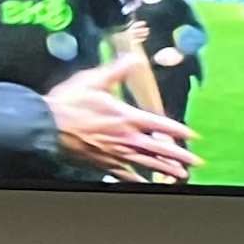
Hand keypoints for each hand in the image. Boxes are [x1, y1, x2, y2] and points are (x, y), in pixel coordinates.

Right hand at [45, 57, 194, 182]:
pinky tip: (149, 184)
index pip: (161, 124)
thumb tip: (134, 58)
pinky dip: (140, 180)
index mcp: (127, 117)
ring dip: (167, 169)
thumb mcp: (93, 80)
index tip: (193, 136)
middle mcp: (127, 138)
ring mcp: (117, 153)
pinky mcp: (106, 163)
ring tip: (183, 175)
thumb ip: (116, 71)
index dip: (179, 131)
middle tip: (197, 161)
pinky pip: (127, 174)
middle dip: (181, 156)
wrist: (46, 123)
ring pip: (149, 163)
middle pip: (161, 149)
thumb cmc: (69, 102)